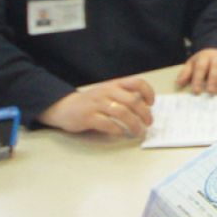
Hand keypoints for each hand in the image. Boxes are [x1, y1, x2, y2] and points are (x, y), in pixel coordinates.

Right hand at [39, 77, 155, 138]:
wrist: (64, 107)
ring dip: (134, 124)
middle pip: (132, 101)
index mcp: (114, 85)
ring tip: (138, 132)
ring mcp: (97, 104)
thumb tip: (146, 108)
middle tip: (148, 123)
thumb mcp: (108, 93)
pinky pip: (107, 124)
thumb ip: (124, 97)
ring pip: (122, 112)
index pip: (136, 82)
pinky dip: (117, 130)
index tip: (151, 104)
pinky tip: (121, 133)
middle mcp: (106, 92)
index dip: (148, 92)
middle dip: (144, 114)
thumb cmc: (91, 102)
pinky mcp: (88, 117)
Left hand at [177, 47, 216, 93]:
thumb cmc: (203, 61)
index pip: (201, 67)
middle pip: (216, 68)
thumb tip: (179, 83)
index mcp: (204, 56)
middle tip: (210, 92)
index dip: (198, 79)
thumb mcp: (192, 64)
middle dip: (213, 80)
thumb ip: (186, 73)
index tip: (196, 91)